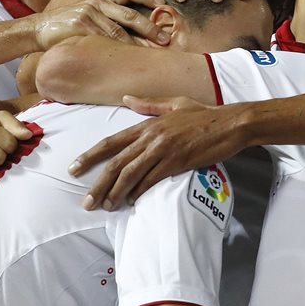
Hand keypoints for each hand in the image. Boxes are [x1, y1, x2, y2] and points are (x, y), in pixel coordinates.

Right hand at [34, 0, 167, 49]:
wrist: (40, 28)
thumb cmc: (68, 24)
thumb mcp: (89, 13)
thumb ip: (109, 17)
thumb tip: (136, 33)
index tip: (164, 3)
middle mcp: (98, 3)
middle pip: (130, 14)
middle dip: (150, 27)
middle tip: (164, 39)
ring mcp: (89, 13)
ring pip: (120, 30)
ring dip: (138, 42)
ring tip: (152, 52)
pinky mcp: (81, 25)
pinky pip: (104, 39)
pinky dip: (118, 49)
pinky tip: (129, 57)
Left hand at [70, 95, 249, 208]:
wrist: (230, 123)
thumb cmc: (204, 114)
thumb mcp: (174, 104)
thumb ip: (148, 105)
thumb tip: (126, 99)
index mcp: (147, 124)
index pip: (111, 142)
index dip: (90, 156)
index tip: (74, 169)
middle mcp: (151, 137)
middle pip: (117, 163)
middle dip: (98, 184)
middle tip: (86, 202)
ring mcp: (164, 150)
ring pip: (131, 174)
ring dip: (116, 192)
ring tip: (106, 206)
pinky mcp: (177, 162)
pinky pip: (152, 180)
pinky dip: (140, 192)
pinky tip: (132, 201)